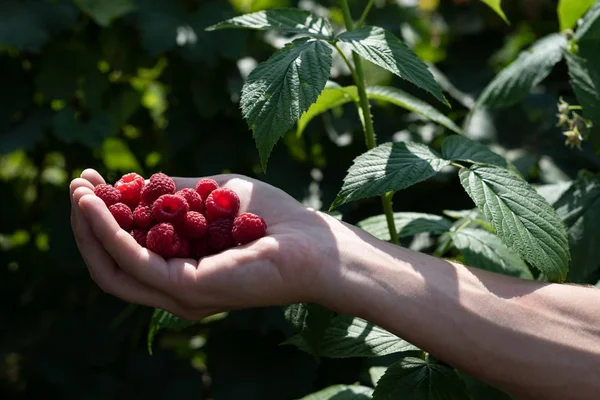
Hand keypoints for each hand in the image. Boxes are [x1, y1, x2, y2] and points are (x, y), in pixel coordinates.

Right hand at [70, 169, 344, 319]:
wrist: (313, 242)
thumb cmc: (275, 219)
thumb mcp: (216, 195)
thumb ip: (178, 195)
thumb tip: (140, 183)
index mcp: (183, 268)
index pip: (128, 249)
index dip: (103, 218)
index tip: (90, 182)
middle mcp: (175, 288)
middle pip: (111, 262)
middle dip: (87, 224)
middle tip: (77, 186)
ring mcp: (179, 294)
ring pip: (113, 266)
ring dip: (88, 227)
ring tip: (79, 191)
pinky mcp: (186, 289)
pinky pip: (134, 260)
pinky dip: (108, 232)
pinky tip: (97, 203)